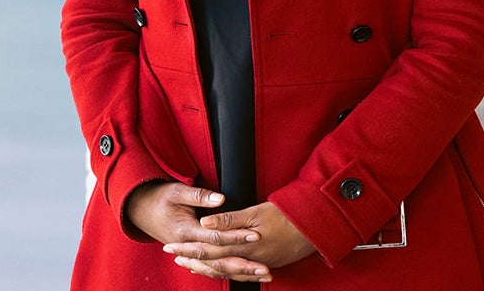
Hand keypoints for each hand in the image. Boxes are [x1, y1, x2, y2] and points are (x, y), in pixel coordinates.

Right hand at [125, 183, 270, 281]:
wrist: (140, 209)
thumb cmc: (160, 197)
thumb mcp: (178, 191)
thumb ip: (200, 196)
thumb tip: (220, 199)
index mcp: (186, 231)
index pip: (216, 237)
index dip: (236, 236)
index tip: (255, 235)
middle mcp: (189, 246)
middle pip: (220, 260)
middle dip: (244, 265)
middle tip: (265, 268)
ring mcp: (190, 253)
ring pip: (218, 269)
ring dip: (241, 273)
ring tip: (262, 275)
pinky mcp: (192, 254)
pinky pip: (212, 268)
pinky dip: (228, 273)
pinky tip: (243, 275)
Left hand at [164, 201, 314, 281]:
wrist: (313, 228)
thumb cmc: (286, 215)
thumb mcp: (256, 212)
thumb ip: (230, 219)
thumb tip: (205, 222)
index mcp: (240, 244)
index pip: (207, 247)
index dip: (188, 247)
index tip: (171, 245)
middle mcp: (245, 258)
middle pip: (212, 261)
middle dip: (191, 258)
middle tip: (172, 255)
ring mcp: (255, 263)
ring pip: (223, 270)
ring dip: (204, 267)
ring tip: (189, 264)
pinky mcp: (263, 263)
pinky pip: (237, 272)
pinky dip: (223, 271)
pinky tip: (217, 267)